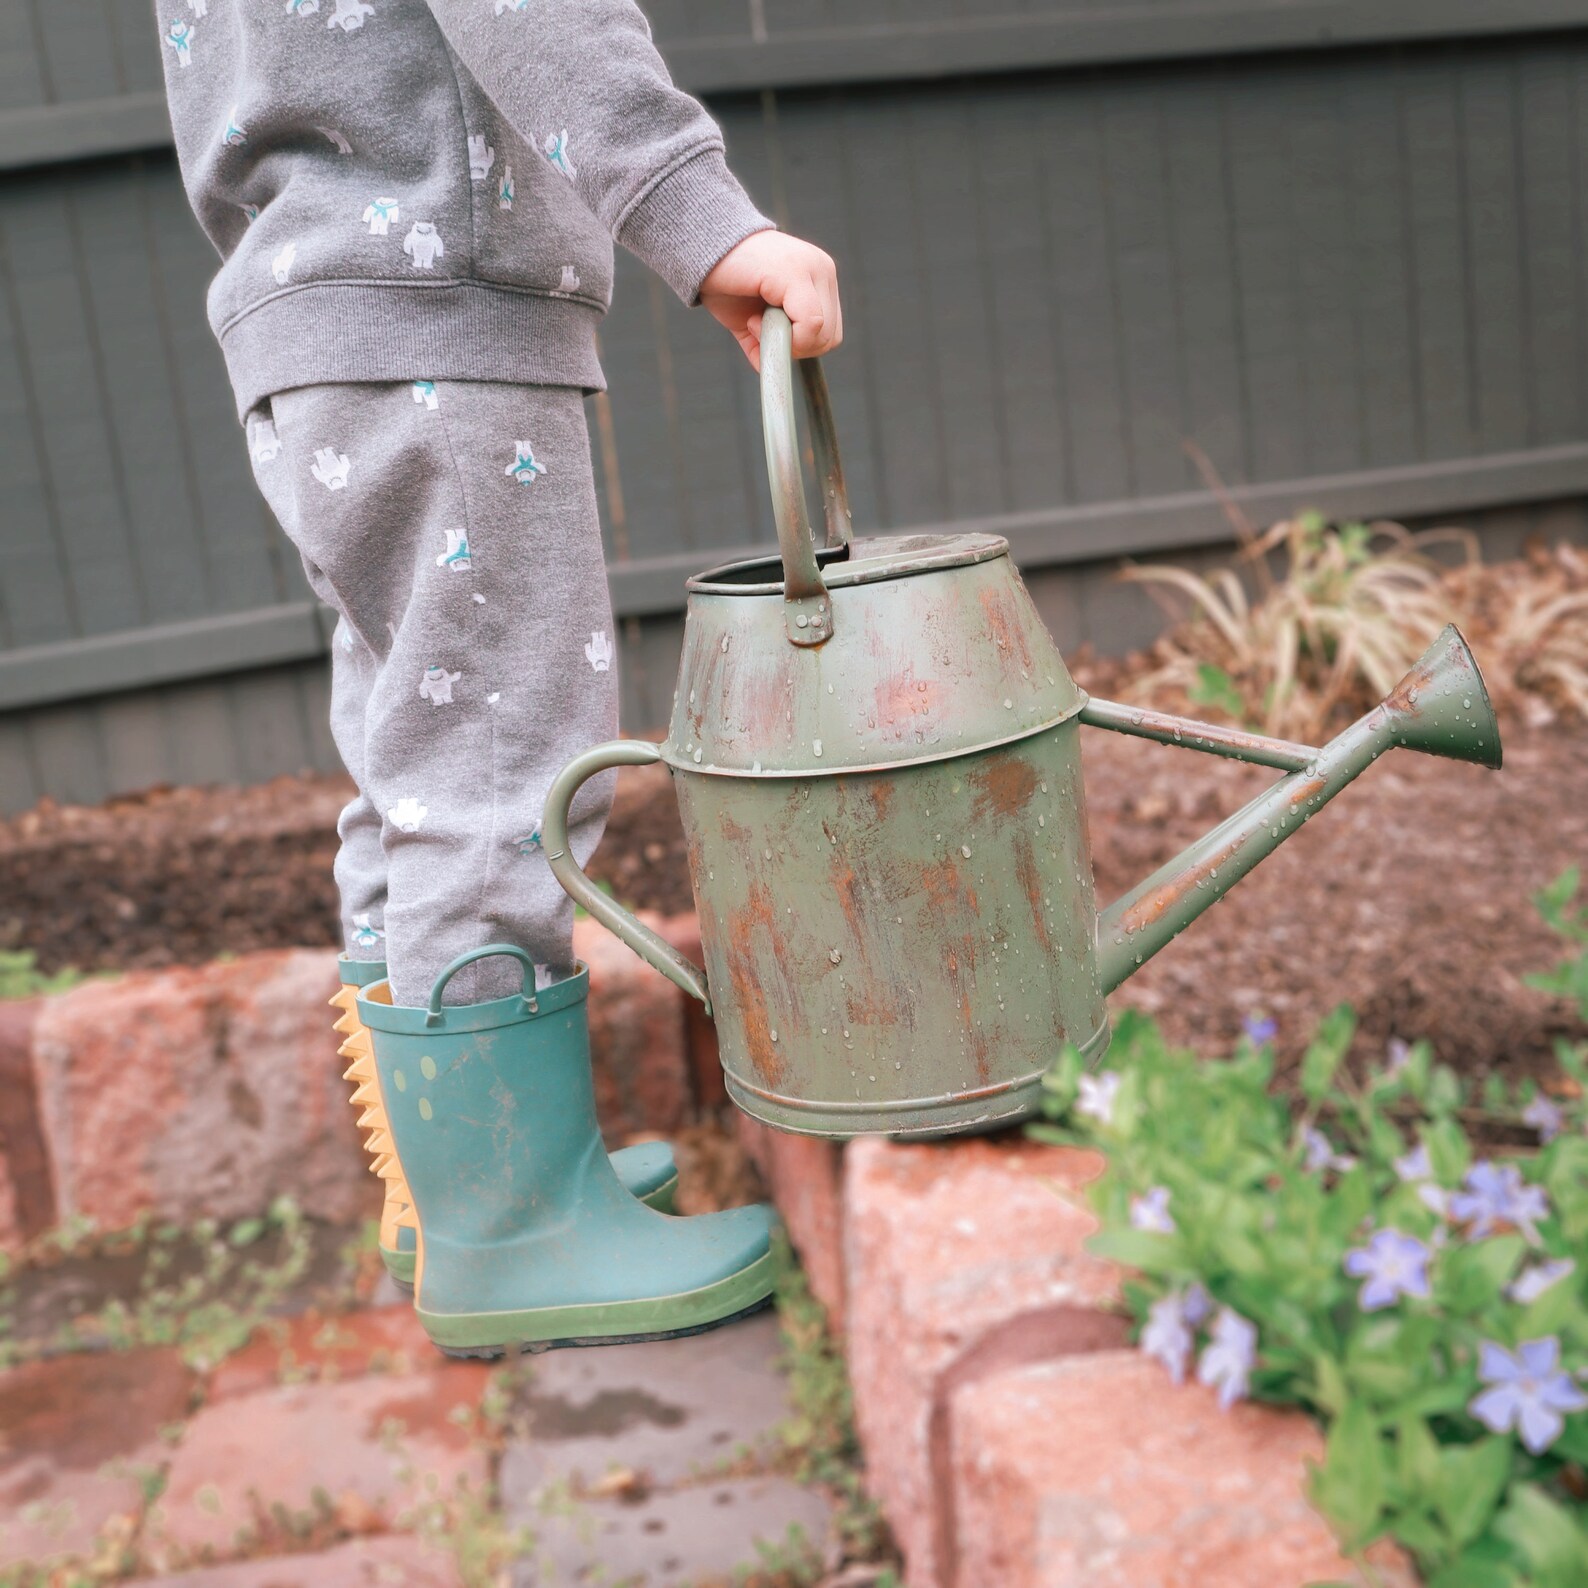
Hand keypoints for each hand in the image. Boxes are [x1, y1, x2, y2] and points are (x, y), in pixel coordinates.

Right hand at [700, 231, 840, 369]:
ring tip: (754, 319)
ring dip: (783, 341)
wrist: (699, 243)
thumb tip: (773, 368)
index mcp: (818, 281)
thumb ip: (767, 341)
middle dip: (793, 348)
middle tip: (759, 329)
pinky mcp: (796, 272)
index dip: (798, 347)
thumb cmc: (725, 279)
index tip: (765, 331)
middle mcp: (822, 271)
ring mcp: (812, 268)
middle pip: (829, 338)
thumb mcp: (751, 319)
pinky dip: (779, 336)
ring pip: (820, 333)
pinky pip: (808, 324)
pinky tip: (752, 319)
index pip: (829, 333)